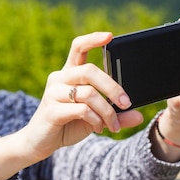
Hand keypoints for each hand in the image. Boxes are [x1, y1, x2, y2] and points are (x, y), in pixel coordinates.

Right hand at [19, 32, 144, 159]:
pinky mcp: (52, 110)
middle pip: (89, 70)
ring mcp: (53, 93)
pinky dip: (96, 120)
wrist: (40, 143)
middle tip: (126, 103)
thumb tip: (139, 116)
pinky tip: (99, 128)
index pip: (78, 47)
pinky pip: (82, 110)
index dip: (93, 39)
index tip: (110, 36)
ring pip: (88, 93)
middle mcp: (59, 78)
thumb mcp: (95, 119)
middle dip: (112, 86)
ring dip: (107, 111)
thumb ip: (115, 115)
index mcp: (69, 74)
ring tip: (112, 125)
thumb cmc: (67, 125)